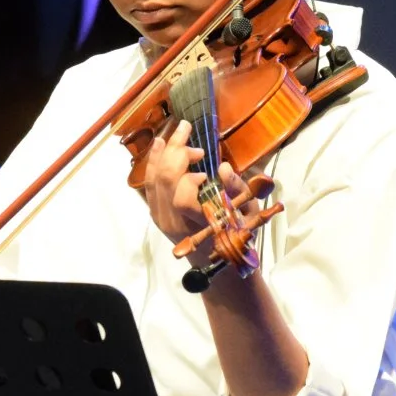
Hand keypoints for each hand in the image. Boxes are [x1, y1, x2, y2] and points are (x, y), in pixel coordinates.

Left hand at [139, 122, 269, 250]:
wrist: (212, 261)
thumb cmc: (234, 237)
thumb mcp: (246, 216)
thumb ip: (237, 191)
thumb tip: (224, 168)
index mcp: (197, 226)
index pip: (181, 200)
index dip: (190, 180)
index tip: (207, 173)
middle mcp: (173, 222)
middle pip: (164, 182)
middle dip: (176, 152)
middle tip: (191, 133)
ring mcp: (160, 217)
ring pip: (153, 180)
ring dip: (165, 153)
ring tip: (177, 134)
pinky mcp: (155, 211)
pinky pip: (150, 183)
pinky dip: (154, 162)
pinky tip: (160, 145)